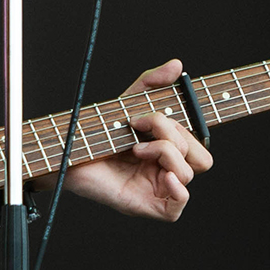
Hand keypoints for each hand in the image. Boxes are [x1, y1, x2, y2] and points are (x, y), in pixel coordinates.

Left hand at [56, 59, 212, 220]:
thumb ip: (152, 81)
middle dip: (174, 133)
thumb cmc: (98, 132)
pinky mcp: (148, 205)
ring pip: (188, 173)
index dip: (194, 126)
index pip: (199, 141)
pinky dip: (177, 188)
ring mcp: (158, 188)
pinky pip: (179, 204)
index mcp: (168, 148)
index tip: (173, 111)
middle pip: (200, 156)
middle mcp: (167, 169)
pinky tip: (163, 175)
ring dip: (163, 151)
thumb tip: (177, 64)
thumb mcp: (128, 101)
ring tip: (134, 148)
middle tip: (142, 124)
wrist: (69, 152)